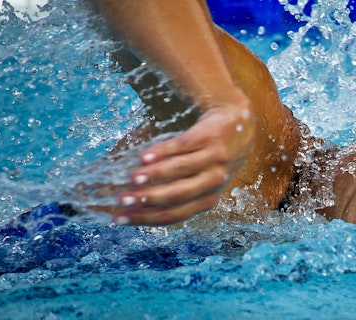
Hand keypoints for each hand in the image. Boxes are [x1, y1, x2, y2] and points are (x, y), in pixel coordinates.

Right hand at [112, 98, 253, 225]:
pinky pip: (184, 146)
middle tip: (122, 200)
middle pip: (178, 195)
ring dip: (154, 175)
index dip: (145, 218)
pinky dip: (163, 152)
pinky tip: (144, 156)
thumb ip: (171, 189)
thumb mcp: (199, 179)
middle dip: (148, 199)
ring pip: (181, 170)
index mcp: (207, 199)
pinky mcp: (211, 136)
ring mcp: (214, 158)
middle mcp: (214, 182)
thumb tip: (128, 200)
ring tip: (132, 178)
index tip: (119, 218)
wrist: (237, 122)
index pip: (174, 214)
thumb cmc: (210, 157)